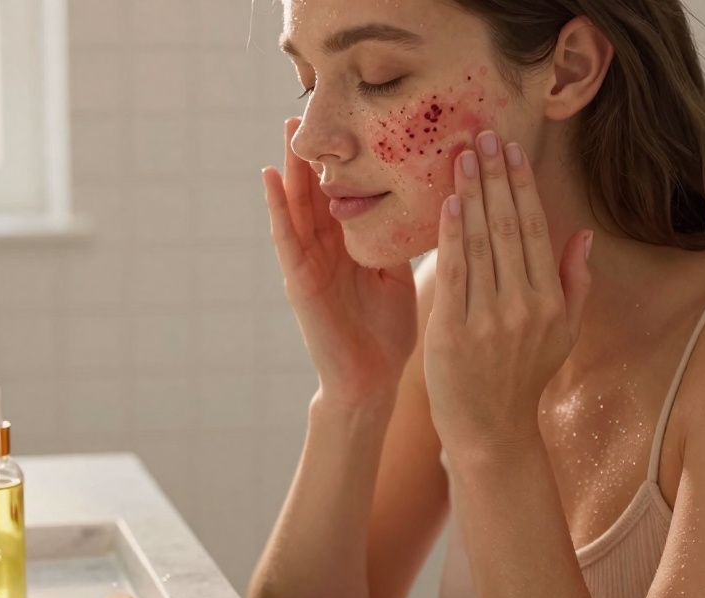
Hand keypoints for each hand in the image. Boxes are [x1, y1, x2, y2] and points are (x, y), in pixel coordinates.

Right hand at [262, 117, 416, 407]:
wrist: (371, 380)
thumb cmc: (385, 332)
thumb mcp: (397, 273)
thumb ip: (400, 238)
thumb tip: (433, 198)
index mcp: (349, 246)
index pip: (343, 193)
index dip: (343, 159)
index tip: (347, 121)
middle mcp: (325, 250)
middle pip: (316, 192)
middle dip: (312, 154)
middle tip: (308, 109)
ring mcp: (308, 263)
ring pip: (297, 206)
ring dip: (290, 168)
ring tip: (285, 132)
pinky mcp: (298, 281)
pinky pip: (285, 237)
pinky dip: (276, 207)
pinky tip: (270, 178)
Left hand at [423, 130, 592, 453]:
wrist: (491, 428)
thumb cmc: (523, 376)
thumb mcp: (563, 333)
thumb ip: (575, 282)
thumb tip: (584, 234)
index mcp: (551, 301)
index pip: (535, 229)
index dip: (522, 186)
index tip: (511, 149)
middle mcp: (525, 306)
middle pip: (508, 227)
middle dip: (495, 177)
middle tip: (482, 135)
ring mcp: (489, 319)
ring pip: (481, 243)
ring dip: (470, 194)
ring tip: (461, 156)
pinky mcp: (454, 331)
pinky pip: (454, 272)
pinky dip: (451, 235)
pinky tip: (446, 203)